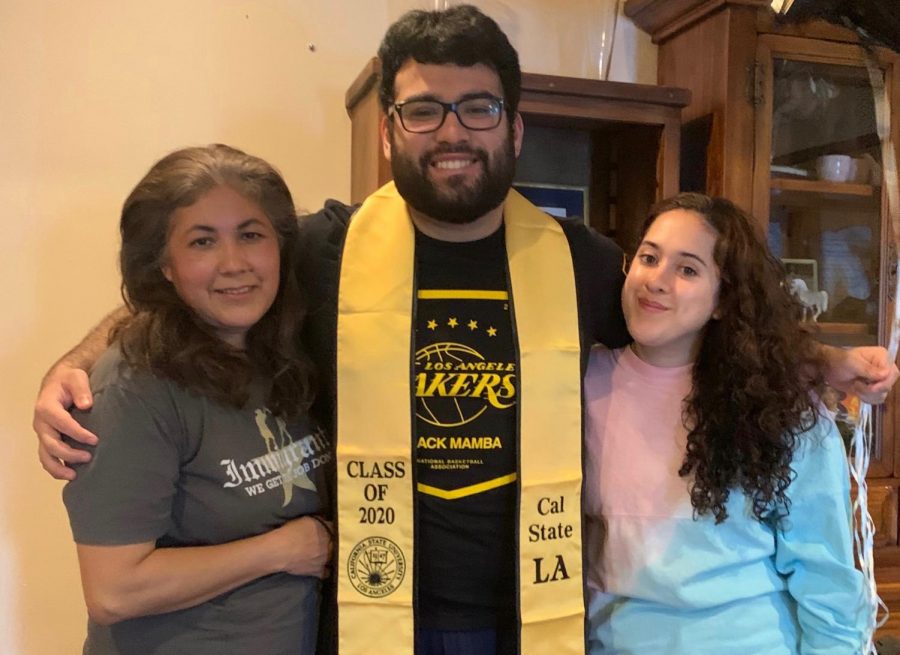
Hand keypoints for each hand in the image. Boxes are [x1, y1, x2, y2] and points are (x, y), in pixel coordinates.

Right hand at [33, 365, 96, 479]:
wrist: (59, 383)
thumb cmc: (69, 380)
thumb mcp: (76, 378)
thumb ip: (81, 390)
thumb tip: (86, 405)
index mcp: (46, 407)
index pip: (62, 423)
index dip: (77, 433)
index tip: (95, 440)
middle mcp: (41, 423)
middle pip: (51, 444)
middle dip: (69, 453)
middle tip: (89, 457)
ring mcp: (43, 433)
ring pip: (45, 456)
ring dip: (58, 468)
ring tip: (74, 476)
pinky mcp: (46, 440)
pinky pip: (47, 458)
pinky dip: (55, 468)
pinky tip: (69, 475)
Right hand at [271, 516, 332, 577]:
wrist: (281, 551)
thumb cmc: (291, 533)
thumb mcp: (307, 520)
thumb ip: (318, 522)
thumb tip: (322, 523)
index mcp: (327, 532)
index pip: (334, 528)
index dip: (331, 528)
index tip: (327, 528)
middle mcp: (329, 546)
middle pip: (335, 543)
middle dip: (332, 542)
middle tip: (325, 541)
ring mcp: (324, 560)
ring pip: (333, 557)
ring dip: (330, 555)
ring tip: (323, 553)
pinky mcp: (317, 571)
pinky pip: (326, 572)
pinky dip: (325, 569)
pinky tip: (323, 567)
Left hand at [825, 346, 899, 404]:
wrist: (829, 370)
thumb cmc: (839, 361)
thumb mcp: (852, 363)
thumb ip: (868, 369)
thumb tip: (885, 374)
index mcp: (882, 357)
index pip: (892, 373)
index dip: (884, 383)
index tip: (871, 387)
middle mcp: (884, 368)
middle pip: (888, 385)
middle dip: (872, 389)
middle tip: (857, 384)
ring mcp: (880, 379)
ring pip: (883, 394)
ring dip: (867, 394)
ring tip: (855, 385)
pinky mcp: (874, 389)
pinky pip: (877, 399)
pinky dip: (866, 398)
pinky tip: (857, 391)